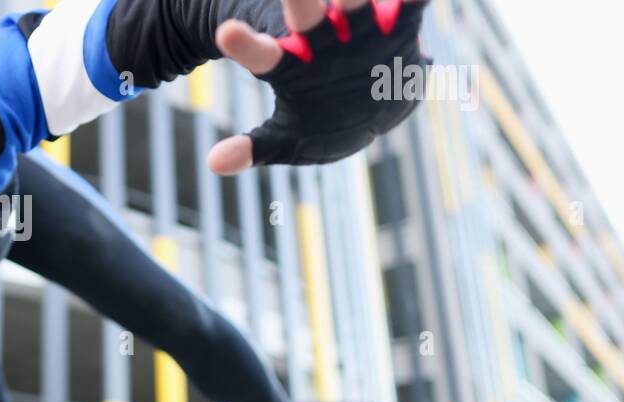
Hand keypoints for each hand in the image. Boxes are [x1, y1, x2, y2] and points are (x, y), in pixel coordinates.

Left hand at [206, 0, 429, 174]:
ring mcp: (359, 29)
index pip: (263, 54)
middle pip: (307, 17)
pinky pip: (411, 5)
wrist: (376, 103)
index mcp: (290, 64)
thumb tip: (213, 163)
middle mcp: (321, 38)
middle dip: (300, 4)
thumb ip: (254, 147)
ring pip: (356, 2)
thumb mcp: (290, 137)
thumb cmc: (323, 120)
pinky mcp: (400, 24)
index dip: (246, 45)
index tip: (226, 32)